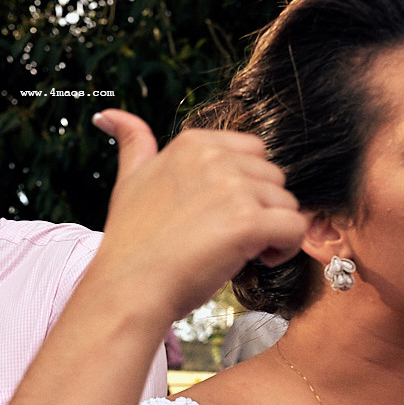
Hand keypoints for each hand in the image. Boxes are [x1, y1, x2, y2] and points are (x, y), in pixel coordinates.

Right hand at [91, 109, 307, 323]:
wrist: (128, 289)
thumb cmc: (131, 246)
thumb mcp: (127, 182)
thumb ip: (133, 145)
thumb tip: (108, 115)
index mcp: (192, 144)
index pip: (252, 152)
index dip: (245, 188)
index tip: (221, 215)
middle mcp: (214, 158)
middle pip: (273, 177)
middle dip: (261, 209)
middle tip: (230, 238)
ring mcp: (232, 188)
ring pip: (286, 203)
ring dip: (273, 231)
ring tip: (242, 253)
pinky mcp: (248, 222)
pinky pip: (295, 228)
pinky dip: (287, 248)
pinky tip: (261, 261)